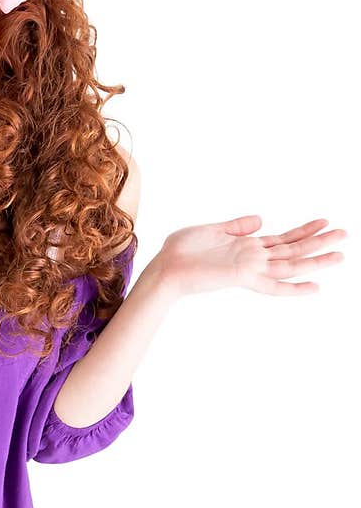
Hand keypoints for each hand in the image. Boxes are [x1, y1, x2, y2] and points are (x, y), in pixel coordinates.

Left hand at [156, 216, 347, 296]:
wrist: (165, 269)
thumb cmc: (181, 251)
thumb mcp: (213, 229)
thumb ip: (238, 226)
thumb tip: (261, 219)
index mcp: (248, 247)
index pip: (283, 239)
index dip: (304, 230)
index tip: (324, 222)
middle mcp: (253, 259)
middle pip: (294, 249)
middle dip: (320, 242)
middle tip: (346, 234)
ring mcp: (250, 269)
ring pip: (291, 264)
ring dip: (316, 260)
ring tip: (341, 254)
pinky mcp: (243, 276)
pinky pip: (273, 284)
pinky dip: (294, 287)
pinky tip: (315, 286)